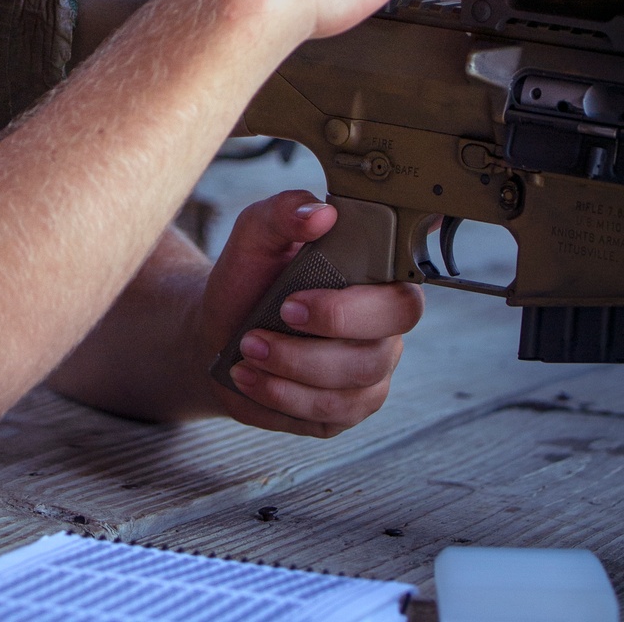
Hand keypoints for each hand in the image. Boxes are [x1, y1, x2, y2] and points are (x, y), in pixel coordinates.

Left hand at [199, 191, 422, 436]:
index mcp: (374, 281)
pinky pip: (330, 413)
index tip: (294, 299)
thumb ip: (284, 211)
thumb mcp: (255, 236)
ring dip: (291, 368)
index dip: (358, 306)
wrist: (220, 330)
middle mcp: (383, 329)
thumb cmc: (249, 278)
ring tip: (248, 349)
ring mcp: (369, 373)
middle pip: (383, 347)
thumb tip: (320, 213)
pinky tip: (250, 376)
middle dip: (319, 341)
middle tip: (270, 323)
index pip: (404, 296)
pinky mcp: (347, 409)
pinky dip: (282, 395)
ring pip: (351, 384)